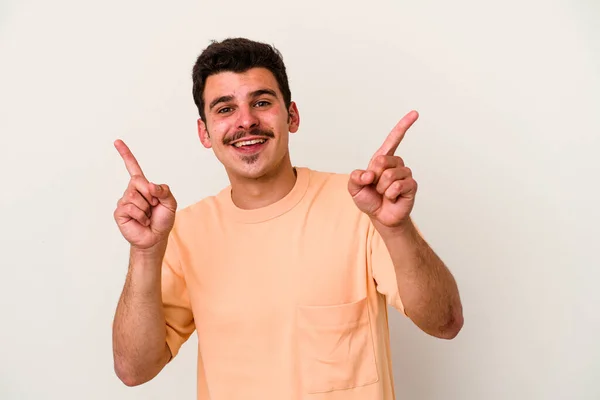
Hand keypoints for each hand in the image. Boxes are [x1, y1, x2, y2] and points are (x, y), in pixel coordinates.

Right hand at [113, 139, 176, 249]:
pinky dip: (141, 216)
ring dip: (146, 208)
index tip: (117, 142)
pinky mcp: (120, 212)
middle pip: (138, 181)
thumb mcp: (170, 203)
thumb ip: (164, 191)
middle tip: (154, 207)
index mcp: (143, 186)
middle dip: (150, 194)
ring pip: (134, 196)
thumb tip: (150, 186)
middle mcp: (132, 191)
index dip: (126, 154)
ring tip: (147, 216)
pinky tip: (142, 221)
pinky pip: (131, 207)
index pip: (133, 167)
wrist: (156, 238)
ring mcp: (124, 201)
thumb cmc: (163, 220)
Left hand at [348, 110, 418, 228]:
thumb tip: (368, 174)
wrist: (380, 217)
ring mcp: (405, 174)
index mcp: (382, 159)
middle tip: (375, 186)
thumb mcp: (354, 188)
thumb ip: (355, 177)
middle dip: (374, 176)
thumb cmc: (369, 199)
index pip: (394, 139)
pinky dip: (390, 194)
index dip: (403, 126)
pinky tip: (392, 198)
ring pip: (390, 175)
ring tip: (384, 194)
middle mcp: (396, 164)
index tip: (415, 113)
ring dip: (382, 188)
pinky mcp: (412, 185)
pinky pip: (398, 186)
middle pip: (382, 161)